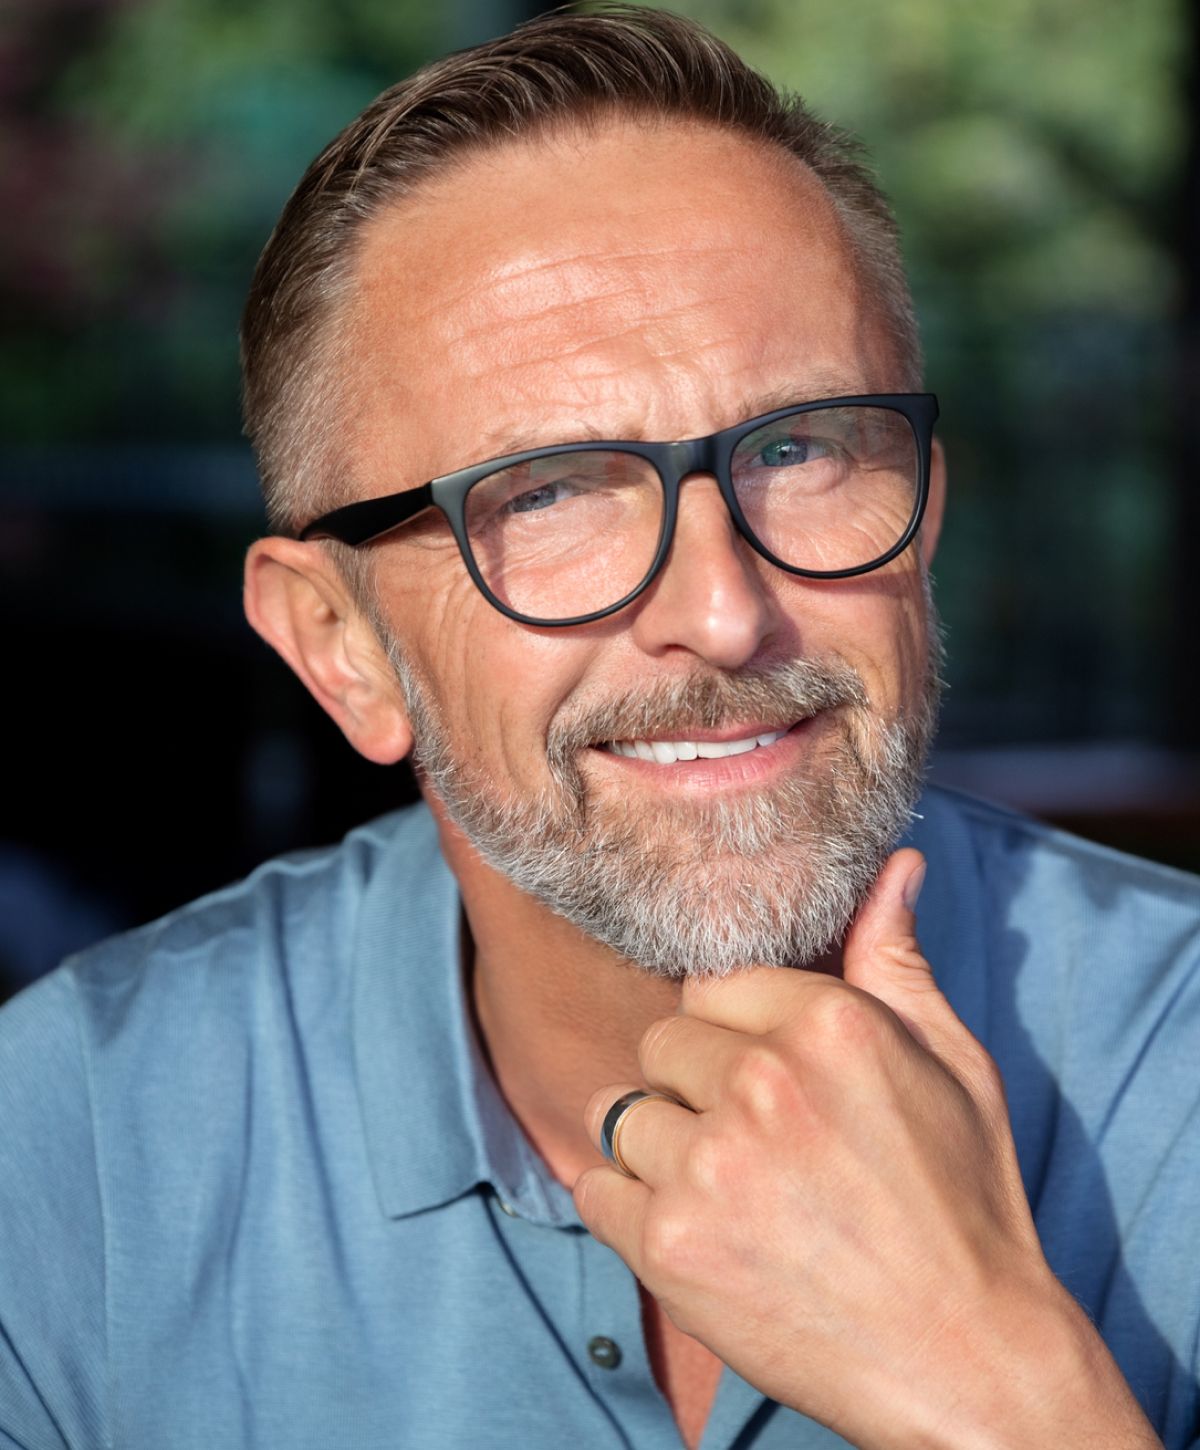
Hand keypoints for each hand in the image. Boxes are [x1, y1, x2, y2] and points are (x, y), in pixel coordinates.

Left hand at [574, 849, 1158, 1449]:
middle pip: (663, 1043)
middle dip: (694, 1085)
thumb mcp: (952, 1065)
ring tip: (726, 1190)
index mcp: (827, 1024)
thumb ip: (896, 959)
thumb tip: (892, 865)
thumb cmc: (964, 1204)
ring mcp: (708, 1165)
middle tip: (752, 1143)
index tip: (759, 1074)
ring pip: (621, 1113)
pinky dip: (629, 1209)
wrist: (966, 1360)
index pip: (710, 983)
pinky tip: (696, 1232)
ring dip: (659, 1147)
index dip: (732, 1031)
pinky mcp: (669, 1244)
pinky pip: (595, 1189)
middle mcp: (760, 1082)